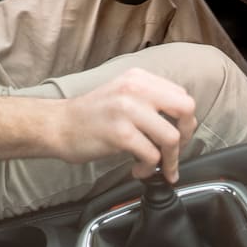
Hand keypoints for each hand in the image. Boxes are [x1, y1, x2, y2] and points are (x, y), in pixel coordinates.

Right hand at [52, 68, 197, 182]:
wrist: (59, 125)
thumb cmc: (91, 114)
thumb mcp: (122, 93)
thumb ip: (149, 99)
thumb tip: (180, 121)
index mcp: (139, 78)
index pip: (182, 95)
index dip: (185, 120)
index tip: (179, 135)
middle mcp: (135, 88)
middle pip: (185, 109)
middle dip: (187, 135)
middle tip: (176, 151)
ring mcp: (127, 110)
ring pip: (171, 137)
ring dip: (170, 159)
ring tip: (157, 166)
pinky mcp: (120, 133)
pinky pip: (151, 155)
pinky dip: (149, 168)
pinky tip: (138, 169)